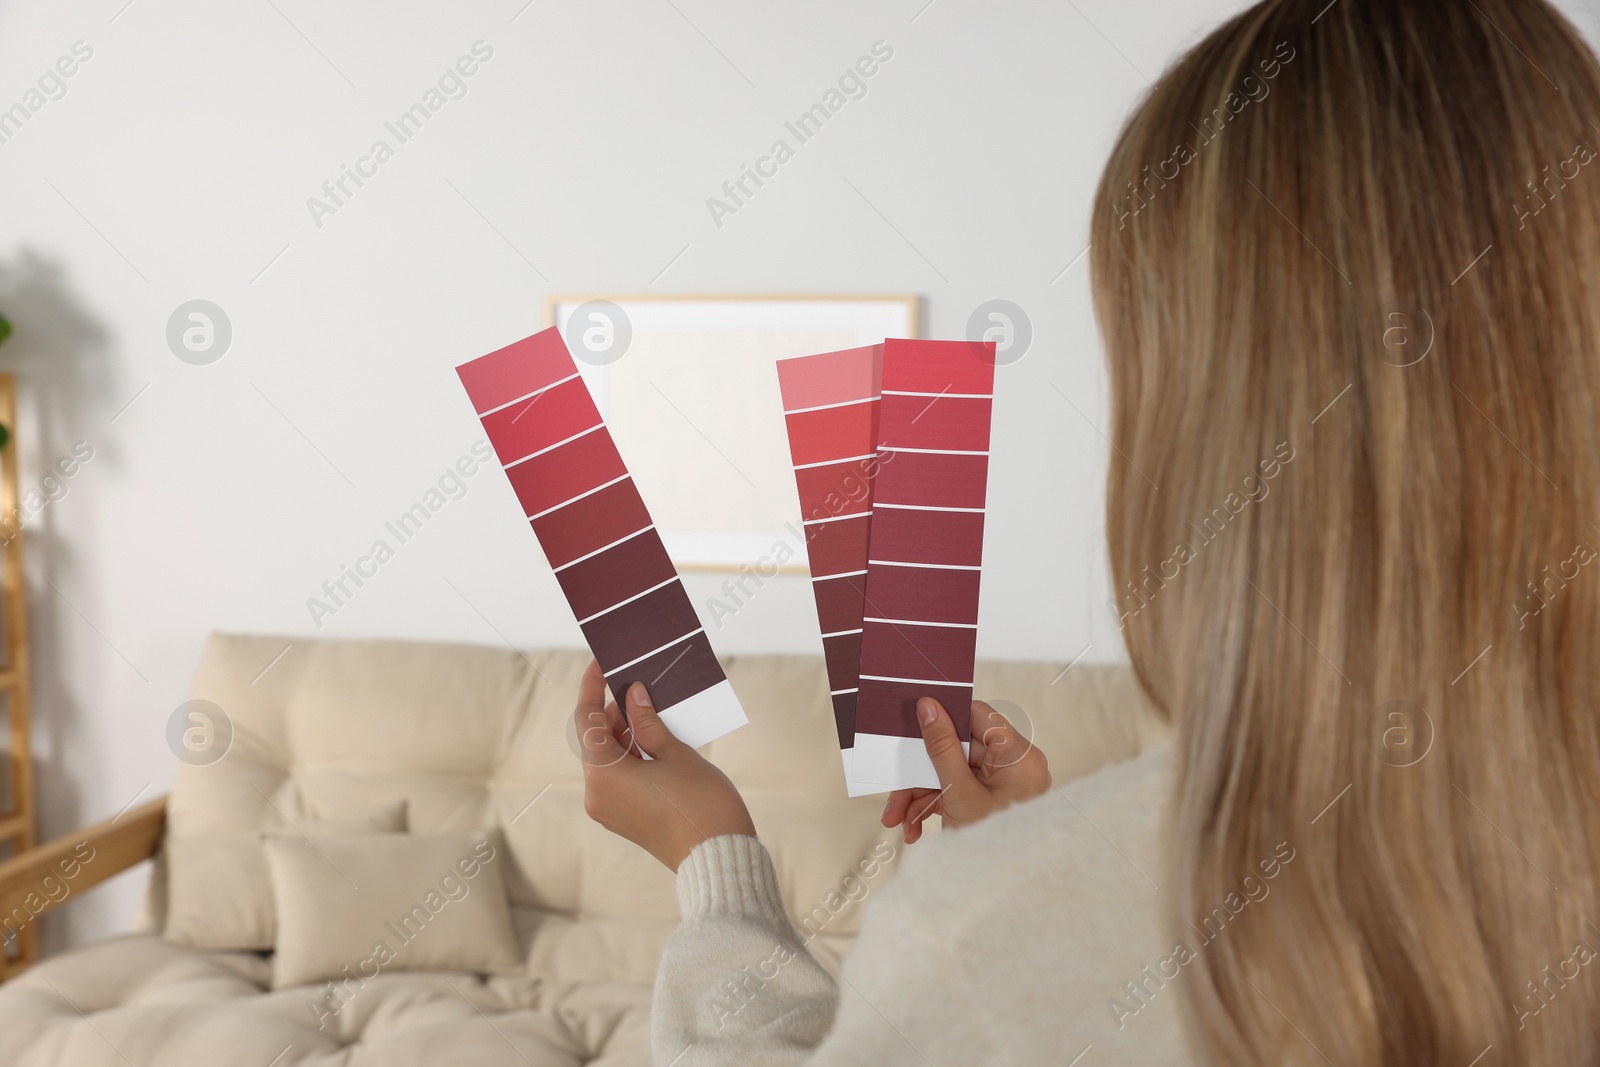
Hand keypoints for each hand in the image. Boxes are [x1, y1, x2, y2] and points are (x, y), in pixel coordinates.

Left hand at [574, 660, 756, 870]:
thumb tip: (633, 695)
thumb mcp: (675, 754)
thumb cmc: (700, 804)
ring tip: (652, 708)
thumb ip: (648, 722)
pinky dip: (633, 755)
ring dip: (627, 733)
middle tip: (638, 683)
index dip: (591, 687)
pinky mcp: (624, 817)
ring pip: (609, 758)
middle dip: (615, 711)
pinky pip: (620, 776)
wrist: (718, 857)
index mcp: (602, 774)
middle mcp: (596, 793)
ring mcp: (609, 808)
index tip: (601, 664)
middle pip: (597, 739)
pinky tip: (656, 737)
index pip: (587, 719)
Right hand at [881, 698, 1050, 842]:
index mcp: (1017, 756)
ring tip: (897, 819)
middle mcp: (1013, 767)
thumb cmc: (996, 844)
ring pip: (952, 774)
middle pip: (957, 750)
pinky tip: (914, 829)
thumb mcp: (959, 793)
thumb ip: (942, 747)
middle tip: (895, 785)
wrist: (1007, 894)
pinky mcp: (990, 802)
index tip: (914, 719)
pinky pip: (957, 793)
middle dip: (921, 774)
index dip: (945, 716)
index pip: (977, 716)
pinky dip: (934, 807)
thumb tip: (929, 707)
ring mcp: (1001, 786)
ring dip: (920, 796)